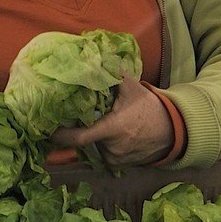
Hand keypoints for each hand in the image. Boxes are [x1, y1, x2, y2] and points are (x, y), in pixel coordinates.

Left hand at [53, 77, 173, 165]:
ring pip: (93, 145)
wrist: (172, 131)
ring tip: (105, 120)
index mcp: (112, 129)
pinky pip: (103, 152)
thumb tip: (95, 56)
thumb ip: (112, 74)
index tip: (48, 129)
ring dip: (94, 134)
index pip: (80, 137)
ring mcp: (115, 159)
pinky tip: (114, 133)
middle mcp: (111, 148)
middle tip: (81, 113)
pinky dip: (103, 143)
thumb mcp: (132, 88)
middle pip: (85, 138)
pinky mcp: (118, 165)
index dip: (61, 135)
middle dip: (82, 126)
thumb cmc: (150, 108)